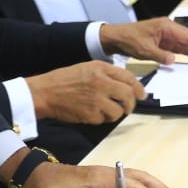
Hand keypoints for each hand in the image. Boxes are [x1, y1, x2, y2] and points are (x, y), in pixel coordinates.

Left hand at [23, 161, 180, 187]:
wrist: (34, 173)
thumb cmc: (43, 187)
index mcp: (94, 178)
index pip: (126, 186)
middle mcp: (103, 172)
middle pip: (137, 178)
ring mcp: (104, 173)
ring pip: (137, 176)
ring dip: (156, 187)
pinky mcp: (103, 177)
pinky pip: (130, 179)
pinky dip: (146, 185)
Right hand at [25, 61, 144, 124]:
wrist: (45, 92)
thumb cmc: (64, 80)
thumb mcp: (86, 68)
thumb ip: (106, 73)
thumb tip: (127, 84)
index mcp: (100, 68)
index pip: (128, 78)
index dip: (138, 88)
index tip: (142, 94)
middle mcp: (101, 82)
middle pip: (128, 95)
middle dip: (131, 104)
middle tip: (128, 107)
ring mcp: (96, 99)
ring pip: (118, 111)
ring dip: (115, 113)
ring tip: (105, 111)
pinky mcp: (90, 114)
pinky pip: (104, 120)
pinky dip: (101, 119)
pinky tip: (91, 113)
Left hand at [99, 17, 187, 64]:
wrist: (117, 37)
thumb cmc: (129, 39)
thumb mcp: (144, 49)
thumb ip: (160, 55)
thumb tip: (173, 60)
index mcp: (166, 26)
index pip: (187, 37)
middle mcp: (169, 28)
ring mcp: (167, 35)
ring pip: (187, 43)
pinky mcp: (164, 41)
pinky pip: (180, 47)